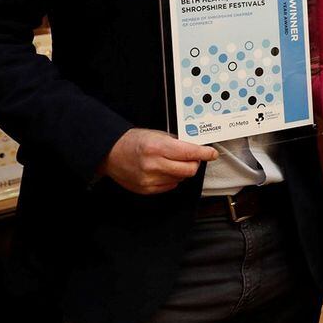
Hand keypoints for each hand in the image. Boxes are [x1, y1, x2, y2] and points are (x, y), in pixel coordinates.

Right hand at [99, 127, 216, 194]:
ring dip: (182, 170)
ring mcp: (150, 179)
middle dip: (194, 163)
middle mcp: (154, 164)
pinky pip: (171, 186)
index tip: (212, 154)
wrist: (110, 153)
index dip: (204, 153)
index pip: (190, 153)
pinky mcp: (147, 189)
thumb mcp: (157, 134)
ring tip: (171, 162)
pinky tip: (163, 170)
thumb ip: (177, 142)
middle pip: (189, 169)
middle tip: (191, 157)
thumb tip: (196, 148)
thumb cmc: (133, 141)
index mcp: (157, 147)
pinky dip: (172, 178)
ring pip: (181, 178)